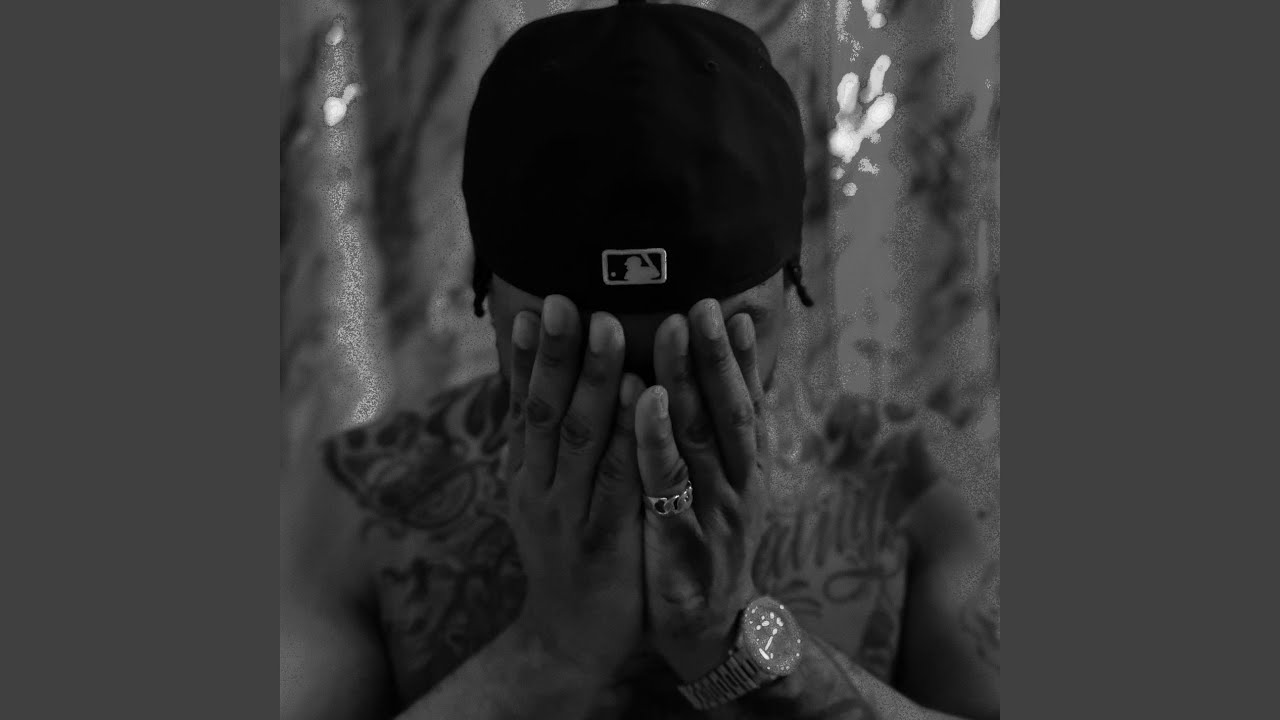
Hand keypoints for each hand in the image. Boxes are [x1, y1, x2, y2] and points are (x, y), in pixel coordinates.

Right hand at [503, 295, 646, 683]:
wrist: (570, 638)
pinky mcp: (606, 540)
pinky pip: (620, 480)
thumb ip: (546, 445)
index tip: (540, 306)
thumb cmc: (568, 553)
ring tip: (610, 328)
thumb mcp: (543, 495)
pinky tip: (646, 398)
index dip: (531, 356)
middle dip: (559, 353)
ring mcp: (569, 514)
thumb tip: (541, 383)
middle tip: (569, 300)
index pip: (523, 405)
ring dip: (595, 380)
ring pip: (580, 438)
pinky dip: (631, 436)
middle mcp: (540, 488)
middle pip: (545, 410)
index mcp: (526, 474)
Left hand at [633, 299, 769, 681]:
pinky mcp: (680, 539)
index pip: (746, 403)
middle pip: (729, 409)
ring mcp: (712, 512)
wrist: (708, 630)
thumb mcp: (724, 490)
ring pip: (702, 437)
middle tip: (703, 303)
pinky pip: (665, 483)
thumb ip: (722, 438)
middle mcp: (738, 484)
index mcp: (747, 470)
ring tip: (675, 329)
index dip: (740, 358)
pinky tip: (642, 402)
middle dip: (716, 353)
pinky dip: (655, 439)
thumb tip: (726, 378)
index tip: (730, 309)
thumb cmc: (709, 544)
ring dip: (688, 379)